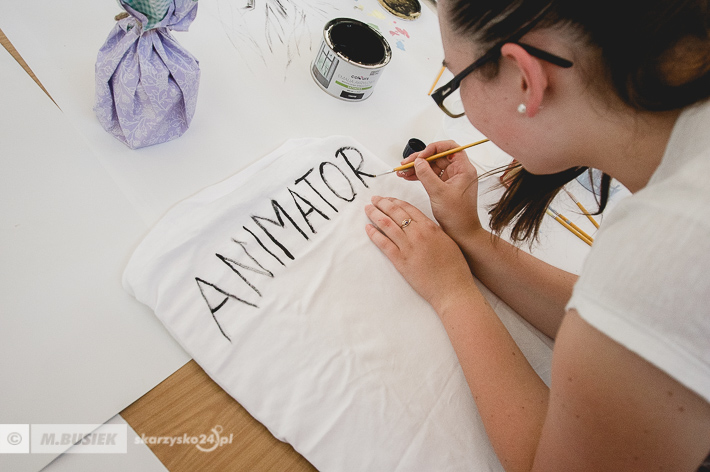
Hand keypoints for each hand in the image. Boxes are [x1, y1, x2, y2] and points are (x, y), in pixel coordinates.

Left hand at [365, 196, 478, 312]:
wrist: (453, 289)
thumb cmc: (455, 268)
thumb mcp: (447, 242)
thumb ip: (434, 232)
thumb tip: (424, 226)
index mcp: (431, 227)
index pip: (408, 208)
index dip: (395, 202)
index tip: (388, 199)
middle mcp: (418, 233)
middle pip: (396, 213)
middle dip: (382, 203)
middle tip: (374, 199)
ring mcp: (408, 247)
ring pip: (387, 225)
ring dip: (375, 214)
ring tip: (368, 209)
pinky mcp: (401, 261)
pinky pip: (384, 244)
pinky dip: (374, 234)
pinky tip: (368, 228)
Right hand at [397, 140, 482, 242]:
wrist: (461, 233)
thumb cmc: (457, 216)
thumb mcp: (439, 193)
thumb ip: (426, 175)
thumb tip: (418, 161)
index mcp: (464, 169)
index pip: (449, 148)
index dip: (434, 148)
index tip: (421, 156)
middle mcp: (459, 172)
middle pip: (438, 156)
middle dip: (421, 159)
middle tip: (406, 163)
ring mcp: (451, 179)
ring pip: (432, 166)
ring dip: (417, 167)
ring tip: (403, 171)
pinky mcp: (445, 186)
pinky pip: (431, 176)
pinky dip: (420, 175)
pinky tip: (408, 177)